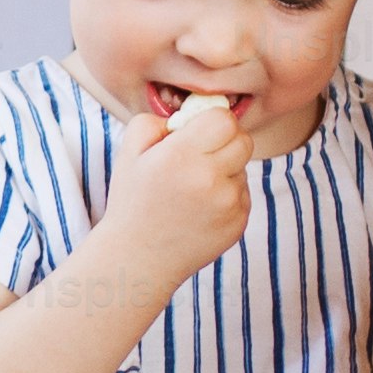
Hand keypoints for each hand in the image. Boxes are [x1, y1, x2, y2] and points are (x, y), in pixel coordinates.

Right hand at [98, 88, 254, 278]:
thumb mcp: (129, 152)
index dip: (212, 121)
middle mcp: (209, 179)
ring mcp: (227, 204)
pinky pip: (243, 194)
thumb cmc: (133, 201)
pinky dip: (227, 196)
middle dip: (225, 142)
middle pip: (243, 140)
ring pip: (243, 168)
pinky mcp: (238, 223)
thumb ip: (156, 120)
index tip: (199, 132)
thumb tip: (189, 113)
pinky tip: (201, 209)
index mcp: (180, 156)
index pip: (224, 120)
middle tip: (201, 155)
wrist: (138, 258)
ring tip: (194, 189)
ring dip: (225, 170)